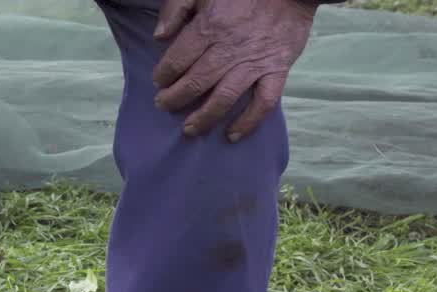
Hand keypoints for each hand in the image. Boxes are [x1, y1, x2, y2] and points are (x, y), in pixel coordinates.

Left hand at [152, 0, 317, 141]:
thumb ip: (176, 9)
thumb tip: (158, 37)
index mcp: (209, 27)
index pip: (177, 61)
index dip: (163, 76)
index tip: (160, 82)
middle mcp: (229, 49)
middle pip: (195, 83)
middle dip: (174, 99)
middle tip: (164, 106)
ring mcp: (254, 62)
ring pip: (224, 98)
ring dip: (203, 118)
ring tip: (189, 129)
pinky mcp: (277, 69)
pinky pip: (264, 102)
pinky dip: (248, 122)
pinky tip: (233, 135)